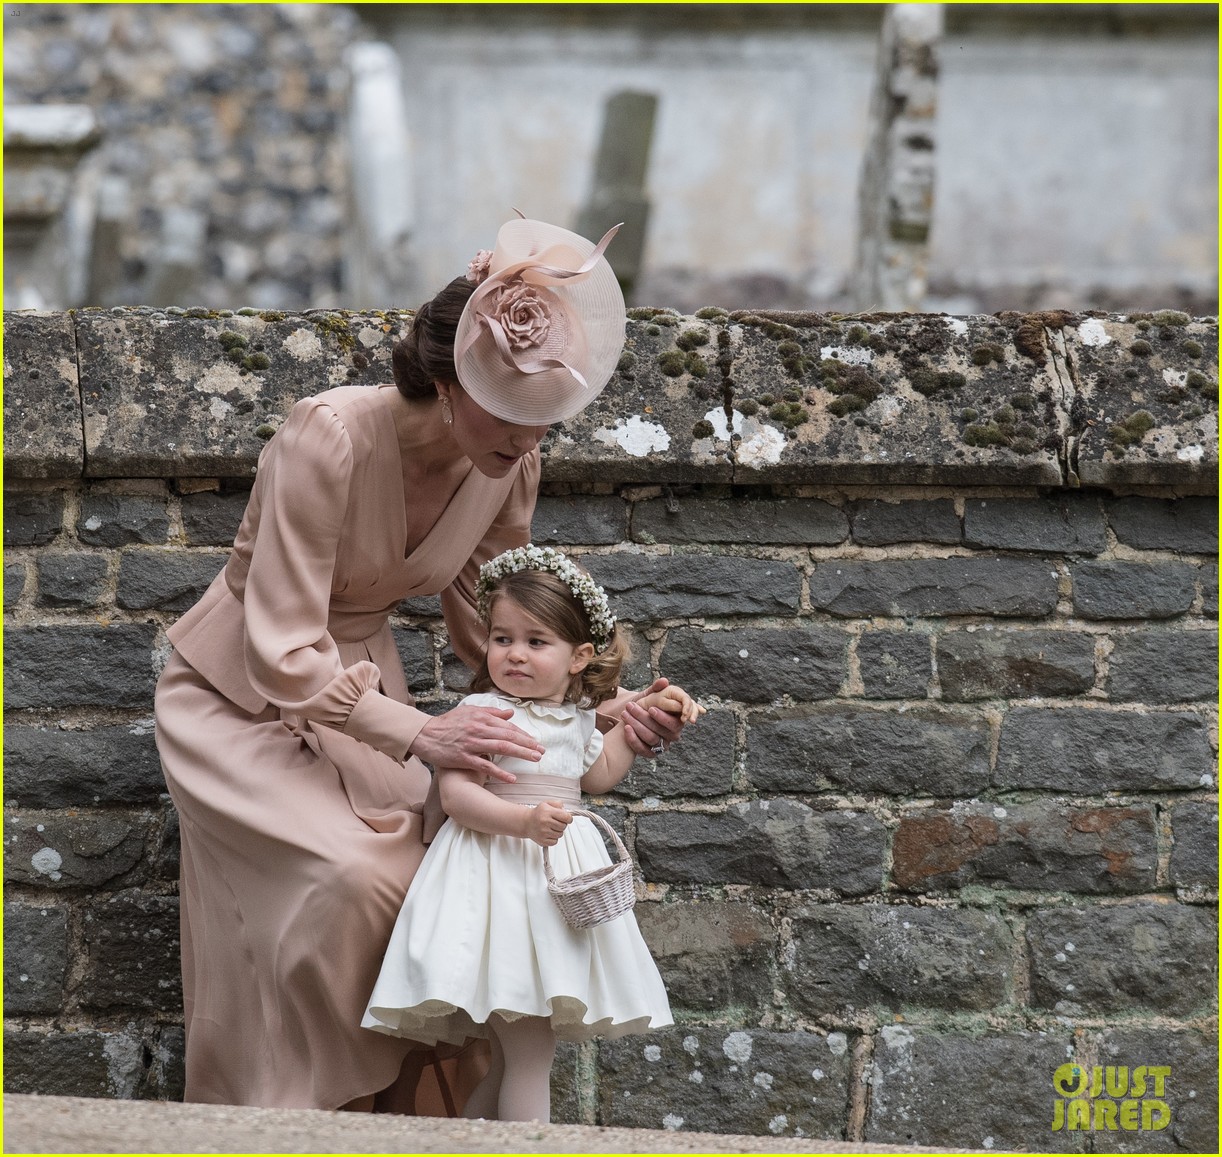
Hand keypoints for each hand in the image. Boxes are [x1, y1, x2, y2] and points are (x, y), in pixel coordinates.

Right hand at [412, 705, 543, 782]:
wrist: (425, 734)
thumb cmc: (448, 723)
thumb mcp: (470, 712)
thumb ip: (491, 712)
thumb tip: (510, 713)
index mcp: (482, 717)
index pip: (508, 726)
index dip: (523, 734)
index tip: (535, 741)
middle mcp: (479, 729)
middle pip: (509, 736)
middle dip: (528, 744)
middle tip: (542, 751)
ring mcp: (472, 744)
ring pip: (501, 748)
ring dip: (520, 754)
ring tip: (535, 759)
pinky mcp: (464, 758)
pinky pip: (485, 765)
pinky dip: (499, 772)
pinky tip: (512, 778)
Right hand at [525, 801, 572, 846]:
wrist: (526, 822)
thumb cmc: (538, 813)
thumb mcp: (547, 803)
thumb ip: (558, 804)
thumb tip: (566, 811)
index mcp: (547, 812)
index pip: (566, 817)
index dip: (569, 818)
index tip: (568, 818)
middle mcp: (545, 822)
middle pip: (564, 826)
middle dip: (562, 824)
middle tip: (557, 822)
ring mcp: (543, 832)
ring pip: (560, 834)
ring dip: (558, 831)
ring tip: (551, 827)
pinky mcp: (542, 841)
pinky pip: (555, 841)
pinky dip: (553, 838)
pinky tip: (548, 833)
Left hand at [621, 677, 702, 757]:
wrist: (631, 718)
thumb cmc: (644, 705)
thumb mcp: (649, 696)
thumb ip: (656, 688)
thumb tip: (664, 680)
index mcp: (677, 721)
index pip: (675, 723)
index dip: (664, 717)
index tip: (651, 709)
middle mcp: (672, 735)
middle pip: (661, 730)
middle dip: (645, 718)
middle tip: (631, 706)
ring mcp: (661, 745)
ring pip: (651, 738)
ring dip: (636, 725)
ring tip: (624, 714)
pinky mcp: (650, 753)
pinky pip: (643, 749)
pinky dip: (633, 739)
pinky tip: (626, 728)